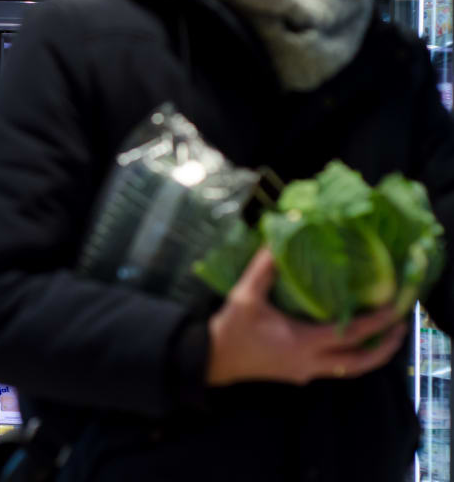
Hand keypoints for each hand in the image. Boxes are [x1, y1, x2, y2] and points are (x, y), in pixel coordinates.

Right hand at [206, 248, 406, 386]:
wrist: (210, 359)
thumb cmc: (230, 329)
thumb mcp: (245, 295)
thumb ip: (264, 268)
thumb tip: (277, 238)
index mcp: (303, 343)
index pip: (350, 334)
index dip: (376, 321)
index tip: (396, 307)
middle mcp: (310, 363)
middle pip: (360, 362)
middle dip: (385, 347)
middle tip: (402, 327)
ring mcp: (304, 372)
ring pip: (349, 370)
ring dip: (371, 355)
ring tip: (384, 336)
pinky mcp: (297, 374)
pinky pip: (334, 368)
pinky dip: (350, 356)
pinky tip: (351, 342)